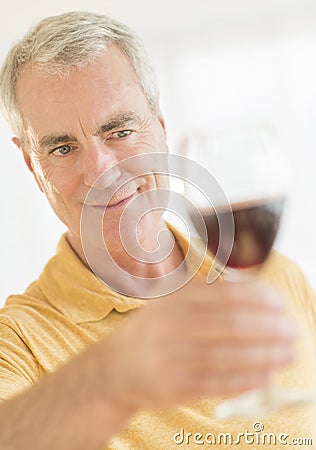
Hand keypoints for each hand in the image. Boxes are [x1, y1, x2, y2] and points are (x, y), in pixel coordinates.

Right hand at [102, 279, 295, 410]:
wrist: (115, 366)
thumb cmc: (155, 332)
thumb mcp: (172, 303)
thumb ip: (208, 295)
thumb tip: (256, 292)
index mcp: (175, 300)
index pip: (226, 295)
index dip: (260, 299)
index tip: (281, 304)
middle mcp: (171, 325)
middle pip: (231, 325)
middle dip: (269, 329)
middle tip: (293, 331)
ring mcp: (170, 357)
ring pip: (228, 356)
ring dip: (265, 356)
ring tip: (289, 355)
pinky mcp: (171, 387)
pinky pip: (216, 384)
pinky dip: (245, 381)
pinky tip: (266, 377)